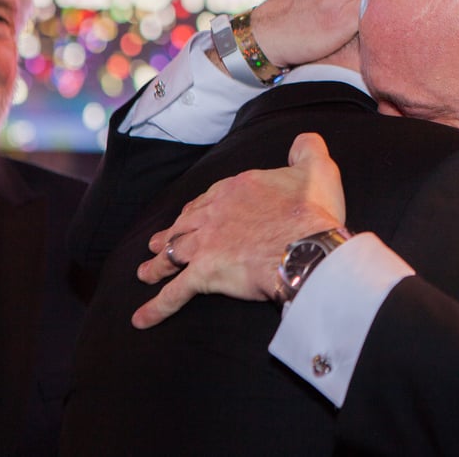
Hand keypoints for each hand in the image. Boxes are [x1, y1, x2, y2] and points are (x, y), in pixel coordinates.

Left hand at [131, 133, 346, 328]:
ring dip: (157, 264)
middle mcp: (214, 213)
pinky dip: (156, 307)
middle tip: (158, 244)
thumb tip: (304, 139)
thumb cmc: (312, 211)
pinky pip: (174, 293)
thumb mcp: (317, 170)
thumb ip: (308, 150)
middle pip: (184, 224)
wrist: (306, 246)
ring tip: (145, 272)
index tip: (192, 216)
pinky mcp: (205, 274)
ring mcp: (205, 244)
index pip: (208, 198)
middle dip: (170, 234)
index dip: (199, 209)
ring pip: (172, 254)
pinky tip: (141, 320)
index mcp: (236, 189)